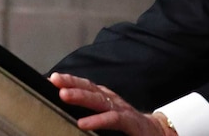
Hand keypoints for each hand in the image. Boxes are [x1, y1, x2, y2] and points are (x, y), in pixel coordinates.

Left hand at [49, 73, 176, 135]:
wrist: (156, 133)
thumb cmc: (128, 126)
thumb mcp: (108, 116)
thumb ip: (92, 111)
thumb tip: (70, 113)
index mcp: (106, 98)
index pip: (86, 86)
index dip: (70, 80)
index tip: (51, 78)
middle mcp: (112, 100)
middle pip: (90, 88)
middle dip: (72, 83)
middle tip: (54, 80)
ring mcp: (121, 110)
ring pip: (99, 100)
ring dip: (81, 96)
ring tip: (63, 95)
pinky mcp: (129, 122)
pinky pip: (112, 119)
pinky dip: (98, 120)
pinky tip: (83, 123)